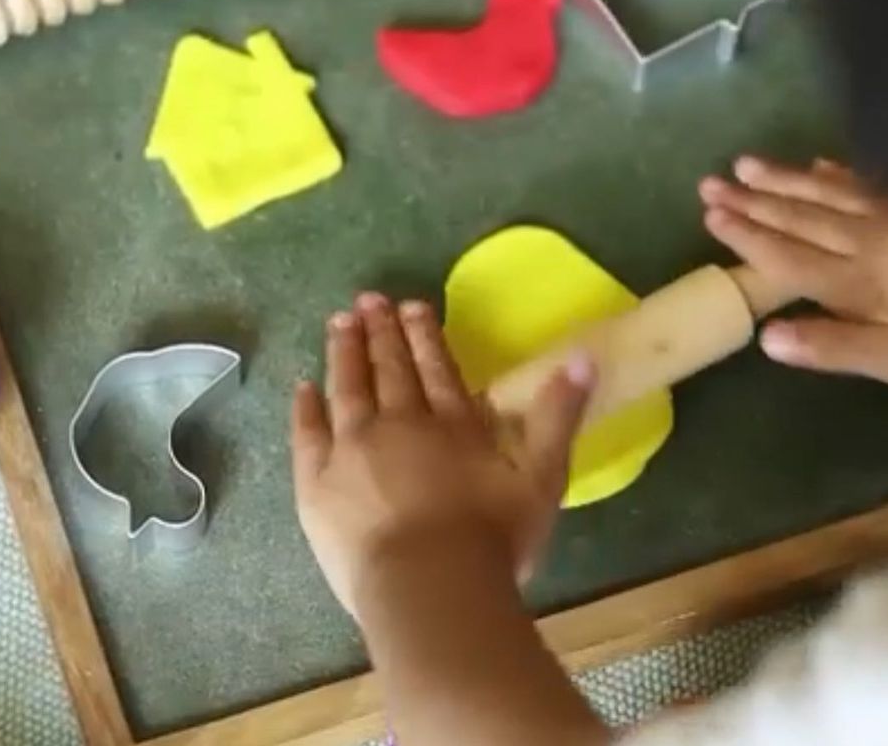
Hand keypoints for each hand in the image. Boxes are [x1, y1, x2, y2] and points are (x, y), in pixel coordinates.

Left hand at [291, 293, 594, 615]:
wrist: (429, 588)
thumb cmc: (491, 541)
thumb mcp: (542, 478)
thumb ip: (559, 415)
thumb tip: (584, 356)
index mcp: (451, 424)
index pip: (436, 367)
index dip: (424, 334)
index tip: (411, 305)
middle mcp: (399, 423)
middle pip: (390, 369)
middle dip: (381, 332)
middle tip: (369, 299)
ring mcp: (352, 448)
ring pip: (348, 388)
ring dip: (344, 352)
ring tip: (339, 321)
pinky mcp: (317, 481)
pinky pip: (307, 432)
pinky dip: (305, 406)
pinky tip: (303, 385)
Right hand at [700, 157, 887, 387]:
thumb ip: (839, 347)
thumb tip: (767, 338)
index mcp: (861, 280)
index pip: (788, 254)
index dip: (747, 236)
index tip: (708, 214)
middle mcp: (873, 241)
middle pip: (802, 217)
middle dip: (753, 201)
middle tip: (709, 181)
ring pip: (829, 193)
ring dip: (785, 180)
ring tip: (746, 164)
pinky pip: (870, 184)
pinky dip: (838, 174)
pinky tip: (820, 165)